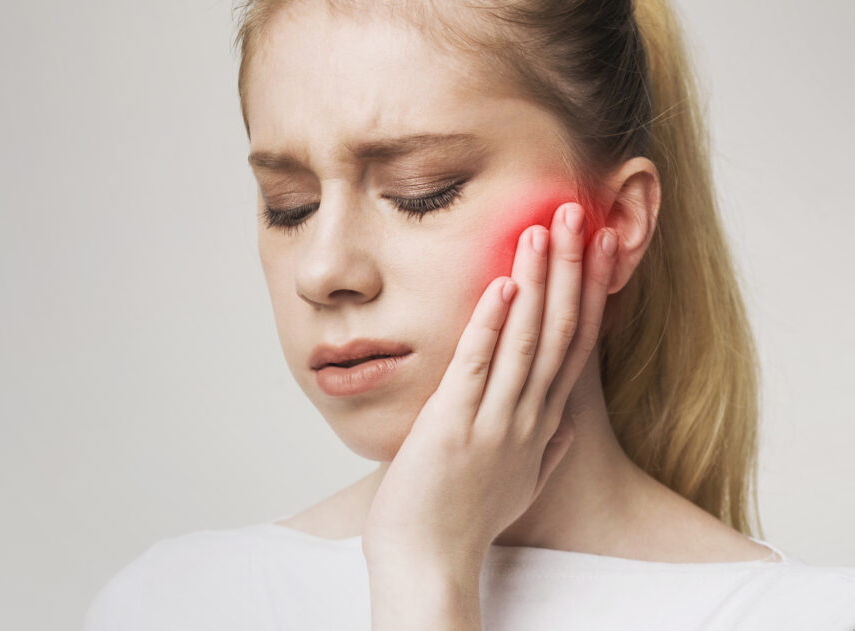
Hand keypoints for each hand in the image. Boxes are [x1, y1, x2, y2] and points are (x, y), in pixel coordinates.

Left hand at [361, 202, 618, 578]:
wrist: (428, 562)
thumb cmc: (463, 519)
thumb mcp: (516, 484)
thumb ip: (544, 452)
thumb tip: (562, 429)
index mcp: (542, 425)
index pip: (578, 346)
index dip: (592, 292)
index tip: (603, 246)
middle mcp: (528, 418)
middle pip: (562, 331)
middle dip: (571, 268)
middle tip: (578, 211)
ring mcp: (495, 422)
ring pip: (528, 340)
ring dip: (537, 281)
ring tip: (544, 228)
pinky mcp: (455, 427)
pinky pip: (479, 367)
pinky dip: (491, 325)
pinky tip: (501, 285)